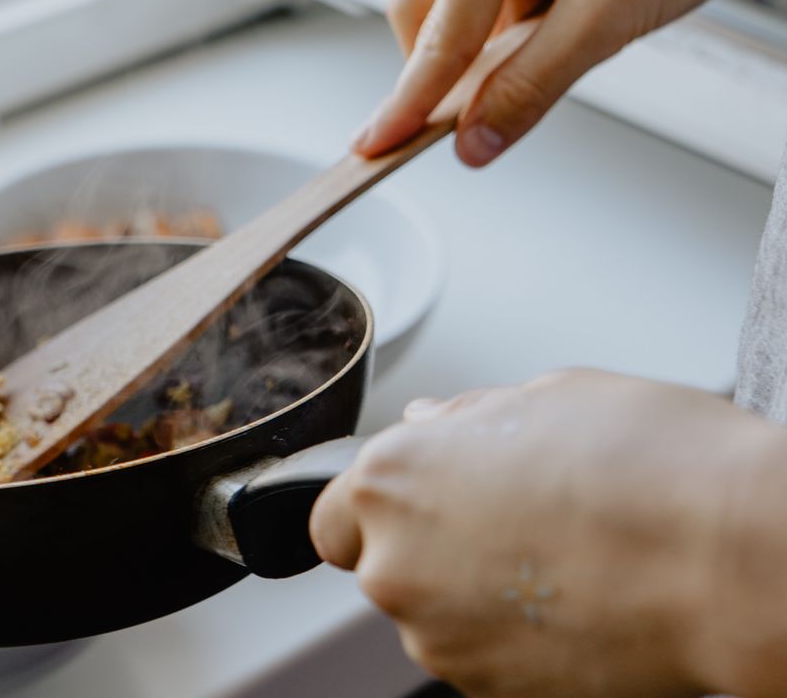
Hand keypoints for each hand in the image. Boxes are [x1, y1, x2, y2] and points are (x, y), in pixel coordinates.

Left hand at [310, 369, 777, 696]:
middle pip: (385, 565)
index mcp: (392, 480)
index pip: (333, 516)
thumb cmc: (650, 465)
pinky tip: (575, 599)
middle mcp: (396, 565)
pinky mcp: (491, 690)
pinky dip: (512, 635)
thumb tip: (433, 422)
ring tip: (559, 557)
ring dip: (473, 592)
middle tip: (512, 520)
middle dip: (431, 545)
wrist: (730, 560)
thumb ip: (466, 417)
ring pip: (434, 613)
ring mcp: (440, 638)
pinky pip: (481, 654)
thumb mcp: (548, 396)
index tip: (420, 502)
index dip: (377, 508)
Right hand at [352, 0, 786, 165]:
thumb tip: (475, 140)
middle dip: (442, 66)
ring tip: (562, 44)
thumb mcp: (612, 15)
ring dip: (485, 44)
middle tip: (471, 116)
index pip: (439, 32)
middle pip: (423, 6)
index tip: (374, 146)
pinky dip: (513, 23)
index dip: (408, 101)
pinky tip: (566, 22)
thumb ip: (532, 85)